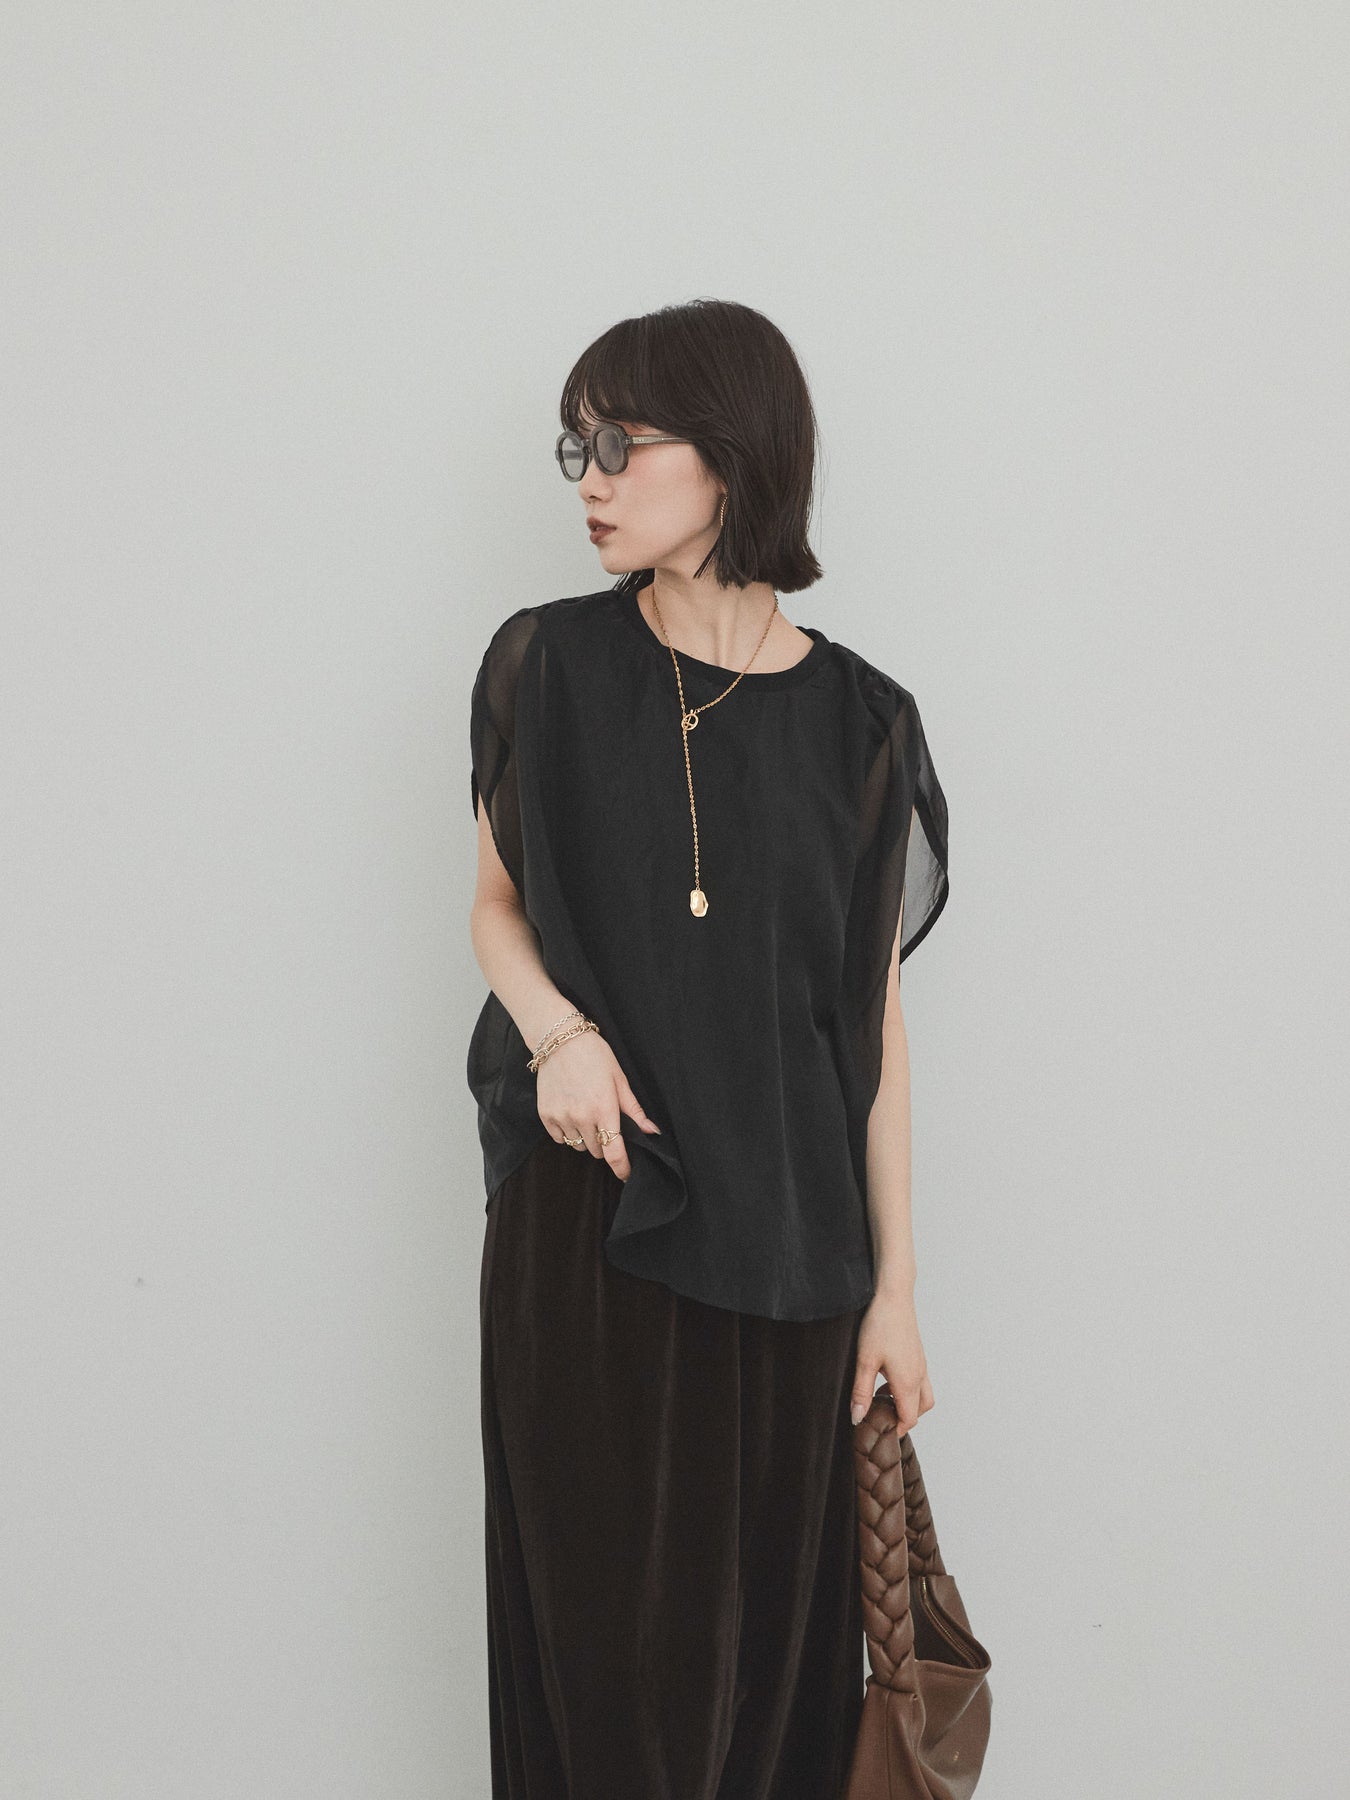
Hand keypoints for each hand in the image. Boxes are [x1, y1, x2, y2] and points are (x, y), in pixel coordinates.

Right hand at [536, 1029, 661, 1181]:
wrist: (560, 1040)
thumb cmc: (595, 1056)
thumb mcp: (620, 1080)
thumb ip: (634, 1110)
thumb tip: (652, 1132)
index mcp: (604, 1109)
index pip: (614, 1152)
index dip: (622, 1168)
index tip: (626, 1174)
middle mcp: (582, 1117)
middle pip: (597, 1150)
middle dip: (603, 1142)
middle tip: (603, 1121)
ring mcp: (562, 1117)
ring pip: (578, 1145)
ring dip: (585, 1138)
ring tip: (586, 1114)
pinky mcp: (546, 1115)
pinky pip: (559, 1138)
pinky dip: (567, 1133)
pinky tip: (571, 1114)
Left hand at [849, 1286, 934, 1439]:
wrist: (894, 1296)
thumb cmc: (880, 1325)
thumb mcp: (865, 1361)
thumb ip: (861, 1392)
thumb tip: (858, 1418)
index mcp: (908, 1382)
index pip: (909, 1419)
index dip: (895, 1429)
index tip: (878, 1431)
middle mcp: (919, 1375)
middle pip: (920, 1411)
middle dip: (903, 1418)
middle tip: (880, 1416)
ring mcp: (921, 1364)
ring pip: (923, 1396)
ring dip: (907, 1403)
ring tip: (882, 1397)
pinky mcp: (918, 1354)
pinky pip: (920, 1381)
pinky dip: (908, 1389)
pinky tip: (887, 1378)